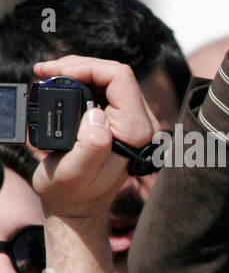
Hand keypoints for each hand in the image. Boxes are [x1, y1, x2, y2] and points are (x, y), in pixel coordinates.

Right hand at [28, 57, 156, 217]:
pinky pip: (104, 90)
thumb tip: (97, 115)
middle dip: (78, 67)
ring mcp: (133, 122)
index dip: (87, 68)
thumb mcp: (75, 172)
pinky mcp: (121, 121)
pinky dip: (80, 82)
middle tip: (43, 72)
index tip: (56, 74)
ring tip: (45, 75)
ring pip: (109, 79)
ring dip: (76, 72)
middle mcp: (142, 124)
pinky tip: (59, 83)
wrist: (76, 206)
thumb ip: (91, 144)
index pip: (120, 78)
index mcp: (135, 132)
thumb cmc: (71, 192)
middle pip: (115, 74)